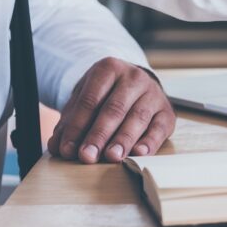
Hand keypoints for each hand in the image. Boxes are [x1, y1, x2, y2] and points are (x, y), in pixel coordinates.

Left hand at [48, 57, 174, 163]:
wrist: (135, 84)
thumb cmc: (105, 96)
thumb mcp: (84, 100)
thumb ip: (70, 123)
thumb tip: (58, 147)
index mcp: (109, 69)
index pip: (90, 100)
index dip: (77, 126)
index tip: (67, 149)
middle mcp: (134, 77)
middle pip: (114, 109)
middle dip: (99, 135)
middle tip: (87, 156)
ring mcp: (154, 93)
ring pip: (138, 118)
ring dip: (123, 140)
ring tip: (112, 157)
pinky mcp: (167, 111)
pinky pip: (159, 128)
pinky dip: (150, 142)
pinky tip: (139, 153)